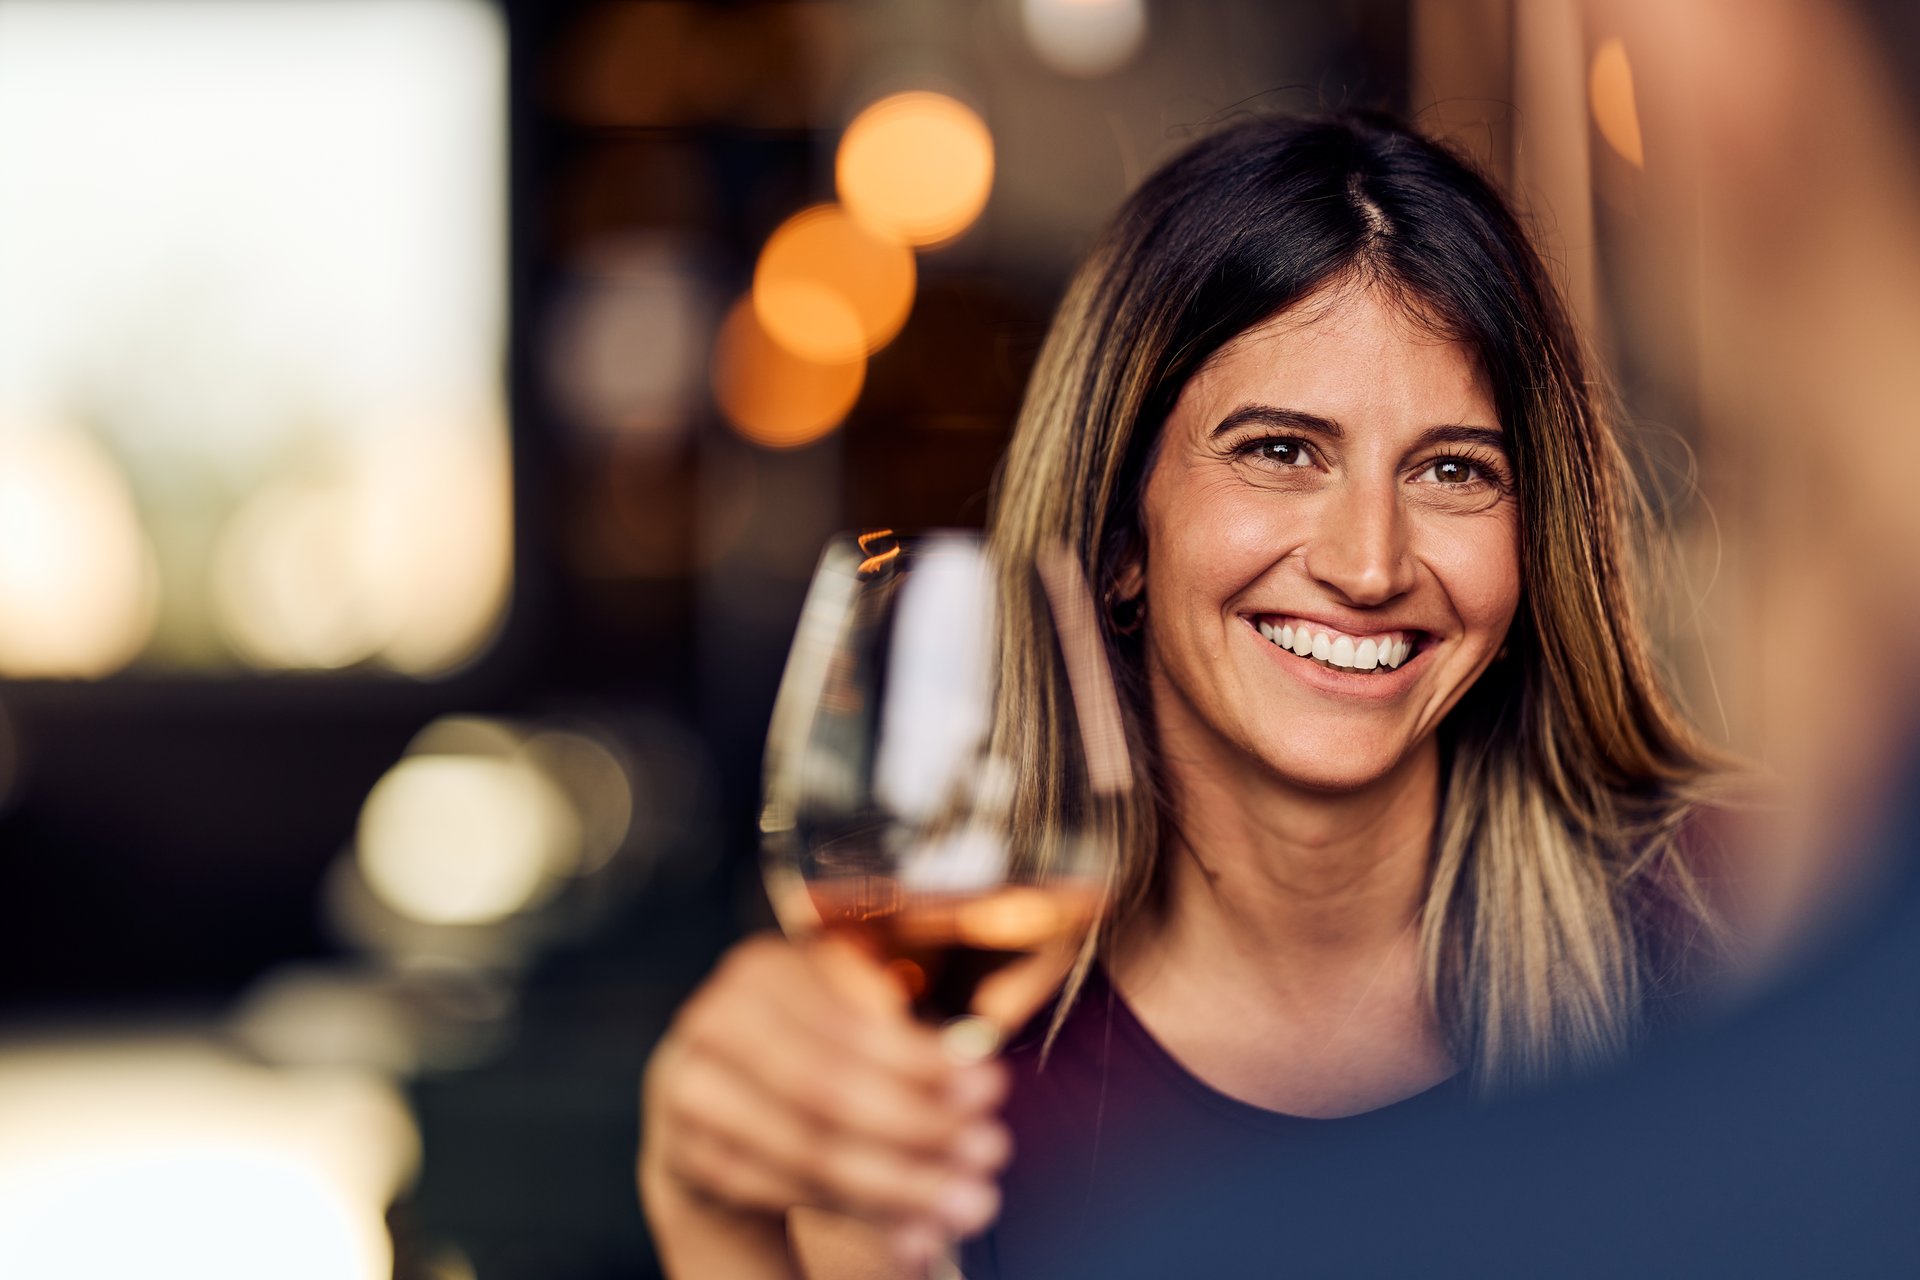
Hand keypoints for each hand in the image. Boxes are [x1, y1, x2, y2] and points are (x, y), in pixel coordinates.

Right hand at [640, 933, 1011, 1272]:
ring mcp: (692, 1092)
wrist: (718, 1092)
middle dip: (917, 1127)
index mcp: (765, 970)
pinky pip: (781, 1193)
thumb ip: (905, 1043)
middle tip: (987, 1153)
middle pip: (825, 1089)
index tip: (989, 1088)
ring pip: (806, 1150)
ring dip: (896, 1185)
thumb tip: (975, 1071)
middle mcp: (716, 1023)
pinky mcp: (689, 1156)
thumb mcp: (848, 1014)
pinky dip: (854, 1216)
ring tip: (965, 1202)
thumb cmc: (807, 1043)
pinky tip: (911, 1233)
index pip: (851, 1024)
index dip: (922, 1062)